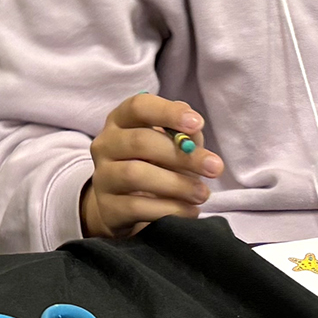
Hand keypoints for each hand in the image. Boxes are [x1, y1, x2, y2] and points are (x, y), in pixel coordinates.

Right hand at [79, 93, 223, 238]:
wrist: (124, 207)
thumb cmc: (153, 166)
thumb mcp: (168, 145)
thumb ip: (182, 135)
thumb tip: (193, 132)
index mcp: (120, 121)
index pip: (139, 106)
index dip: (168, 112)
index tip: (198, 123)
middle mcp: (105, 144)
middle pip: (140, 141)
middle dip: (182, 155)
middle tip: (214, 168)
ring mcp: (102, 177)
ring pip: (135, 174)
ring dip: (177, 184)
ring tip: (202, 194)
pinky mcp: (107, 208)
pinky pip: (137, 207)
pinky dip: (169, 209)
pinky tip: (190, 211)